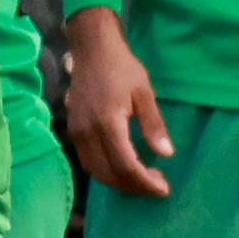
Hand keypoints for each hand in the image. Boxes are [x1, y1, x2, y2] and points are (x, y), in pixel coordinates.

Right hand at [60, 4, 174, 197]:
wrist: (92, 49)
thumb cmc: (122, 68)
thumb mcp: (144, 93)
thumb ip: (153, 125)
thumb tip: (165, 154)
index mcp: (108, 122)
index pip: (126, 165)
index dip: (145, 182)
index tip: (163, 188)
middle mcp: (88, 132)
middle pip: (109, 173)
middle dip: (134, 186)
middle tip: (156, 184)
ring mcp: (76, 132)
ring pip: (95, 171)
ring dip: (118, 181)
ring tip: (142, 179)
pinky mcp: (73, 130)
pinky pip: (87, 161)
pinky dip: (105, 171)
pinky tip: (122, 166)